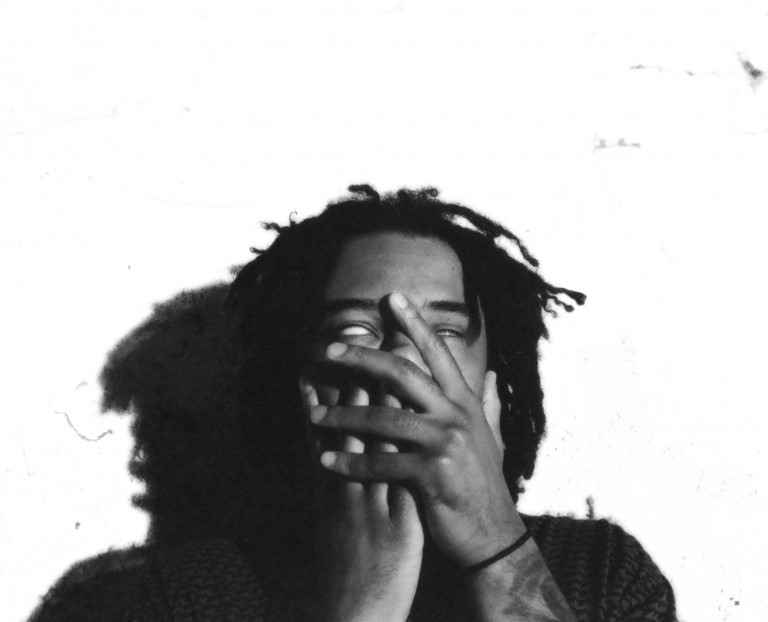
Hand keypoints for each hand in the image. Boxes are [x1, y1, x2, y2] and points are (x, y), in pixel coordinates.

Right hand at [301, 379, 422, 621]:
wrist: (349, 614)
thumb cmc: (345, 563)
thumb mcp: (332, 517)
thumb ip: (338, 479)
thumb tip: (328, 453)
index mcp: (333, 486)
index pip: (331, 430)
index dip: (331, 391)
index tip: (330, 357)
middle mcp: (342, 490)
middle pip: (346, 429)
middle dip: (349, 386)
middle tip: (347, 343)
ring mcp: (365, 507)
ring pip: (369, 448)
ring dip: (370, 410)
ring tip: (373, 372)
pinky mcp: (391, 527)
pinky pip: (397, 484)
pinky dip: (398, 454)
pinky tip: (406, 433)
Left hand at [309, 292, 525, 566]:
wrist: (493, 534)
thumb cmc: (484, 483)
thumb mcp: (490, 437)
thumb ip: (487, 404)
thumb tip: (490, 376)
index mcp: (464, 401)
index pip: (437, 353)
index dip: (414, 323)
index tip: (392, 298)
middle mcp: (455, 414)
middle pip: (402, 373)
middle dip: (362, 358)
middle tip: (329, 350)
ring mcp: (444, 443)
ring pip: (384, 418)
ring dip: (343, 417)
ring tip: (313, 417)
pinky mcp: (432, 475)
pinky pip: (381, 462)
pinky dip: (350, 463)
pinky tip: (325, 461)